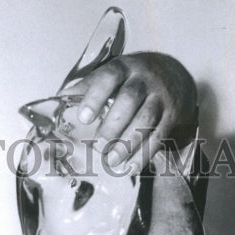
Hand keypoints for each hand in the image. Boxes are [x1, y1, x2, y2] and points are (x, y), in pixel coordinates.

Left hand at [62, 52, 196, 170]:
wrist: (175, 77)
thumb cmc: (133, 80)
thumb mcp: (114, 75)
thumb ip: (89, 87)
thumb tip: (59, 100)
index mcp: (125, 67)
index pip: (109, 76)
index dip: (95, 96)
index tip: (83, 118)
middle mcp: (144, 80)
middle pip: (129, 100)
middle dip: (112, 125)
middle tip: (98, 146)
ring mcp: (160, 97)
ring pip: (146, 119)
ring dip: (128, 143)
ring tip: (112, 160)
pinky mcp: (171, 116)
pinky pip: (159, 136)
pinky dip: (144, 154)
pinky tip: (130, 167)